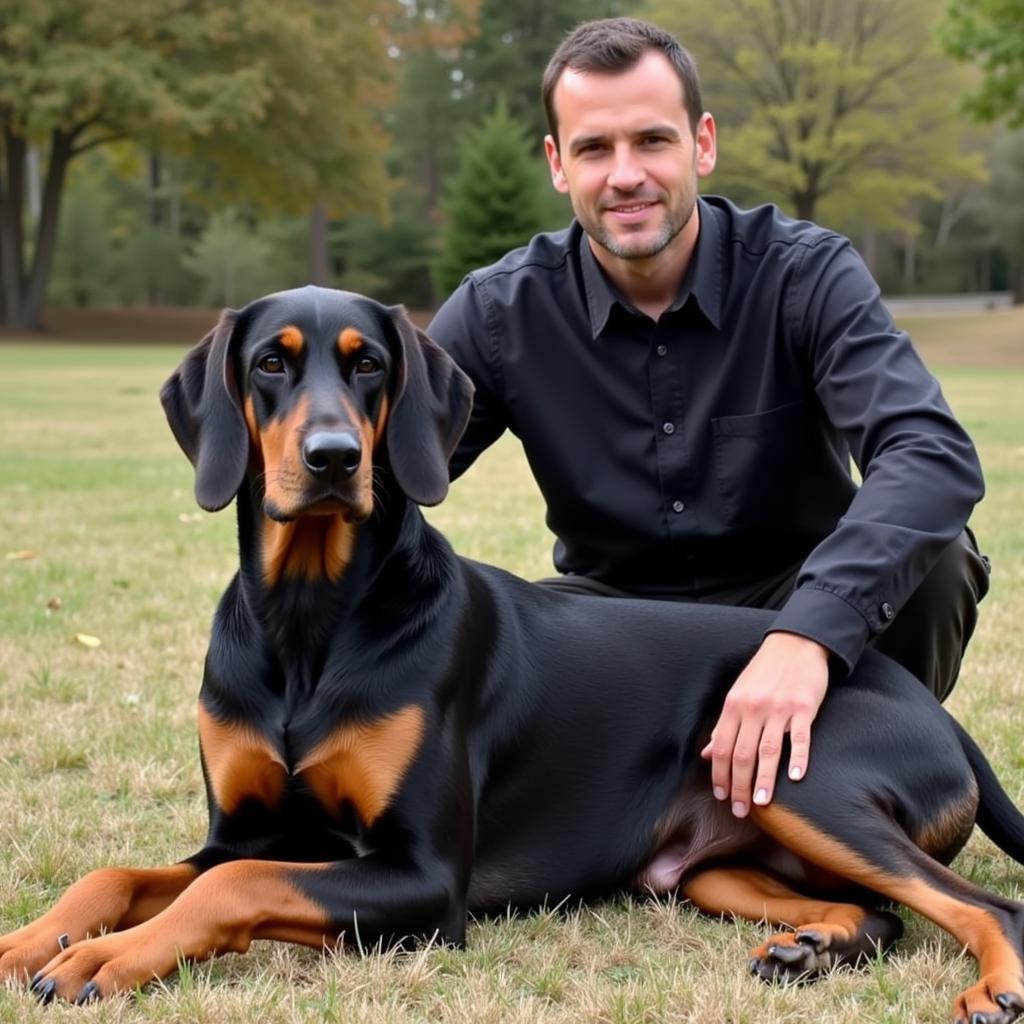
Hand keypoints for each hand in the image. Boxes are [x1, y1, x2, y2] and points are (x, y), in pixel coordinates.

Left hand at [700, 631, 828, 816]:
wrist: (794, 644)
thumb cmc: (764, 672)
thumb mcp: (738, 694)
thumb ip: (724, 726)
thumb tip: (706, 754)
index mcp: (733, 706)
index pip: (722, 747)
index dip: (720, 774)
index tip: (721, 796)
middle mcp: (753, 708)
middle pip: (742, 754)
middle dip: (739, 786)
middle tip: (740, 810)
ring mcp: (779, 708)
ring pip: (768, 751)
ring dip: (764, 780)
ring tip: (761, 803)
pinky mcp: (804, 707)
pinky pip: (800, 737)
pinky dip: (798, 758)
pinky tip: (795, 777)